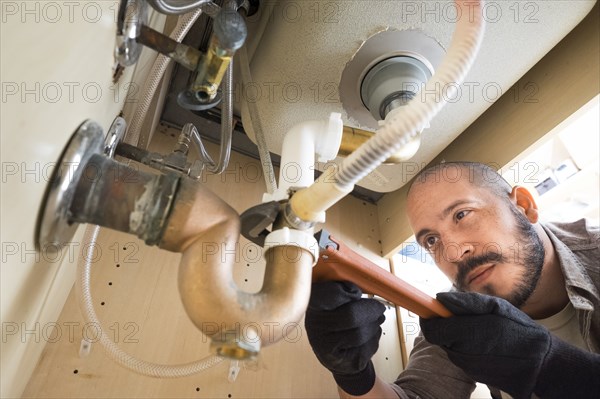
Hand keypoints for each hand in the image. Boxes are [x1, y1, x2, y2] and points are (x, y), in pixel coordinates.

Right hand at [305, 281, 385, 395]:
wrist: (338, 356)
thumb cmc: (339, 323)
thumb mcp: (335, 302)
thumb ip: (344, 290)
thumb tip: (363, 285)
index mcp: (313, 305)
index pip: (329, 294)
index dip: (348, 292)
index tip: (356, 293)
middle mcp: (314, 326)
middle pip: (351, 315)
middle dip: (371, 311)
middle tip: (379, 309)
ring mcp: (324, 346)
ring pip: (360, 333)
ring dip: (374, 326)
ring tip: (376, 321)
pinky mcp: (339, 361)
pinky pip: (364, 348)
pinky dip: (373, 340)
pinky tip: (369, 336)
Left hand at [420, 292, 599, 398]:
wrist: (541, 365)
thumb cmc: (520, 331)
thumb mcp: (496, 307)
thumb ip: (465, 303)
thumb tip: (440, 298)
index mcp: (465, 333)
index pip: (430, 328)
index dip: (429, 318)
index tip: (434, 309)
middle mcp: (461, 353)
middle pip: (439, 337)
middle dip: (447, 326)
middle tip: (466, 318)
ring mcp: (466, 366)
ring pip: (450, 347)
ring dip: (458, 337)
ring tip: (482, 331)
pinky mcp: (473, 374)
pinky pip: (462, 357)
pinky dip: (468, 348)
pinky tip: (487, 344)